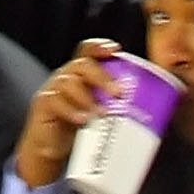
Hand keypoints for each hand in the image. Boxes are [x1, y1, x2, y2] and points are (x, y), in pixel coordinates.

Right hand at [14, 37, 124, 188]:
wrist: (50, 147)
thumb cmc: (79, 128)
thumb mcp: (99, 114)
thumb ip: (114, 108)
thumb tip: (150, 114)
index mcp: (81, 75)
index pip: (88, 51)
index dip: (100, 46)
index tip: (115, 49)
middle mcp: (66, 76)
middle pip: (82, 64)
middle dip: (101, 75)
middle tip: (117, 92)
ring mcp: (53, 89)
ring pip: (69, 82)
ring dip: (87, 97)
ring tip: (100, 113)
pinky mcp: (43, 104)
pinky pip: (56, 101)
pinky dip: (71, 110)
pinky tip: (82, 120)